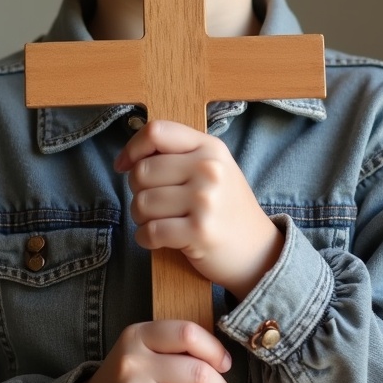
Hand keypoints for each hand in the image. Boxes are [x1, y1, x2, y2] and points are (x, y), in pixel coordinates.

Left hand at [115, 120, 283, 299]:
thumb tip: (127, 158)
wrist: (258, 251)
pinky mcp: (199, 232)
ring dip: (141, 218)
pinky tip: (157, 240)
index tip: (124, 165)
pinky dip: (146, 239)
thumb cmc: (226, 208)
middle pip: (142, 171)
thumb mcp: (213, 168)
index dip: (132, 148)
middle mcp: (209, 169)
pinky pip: (150, 232)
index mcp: (210, 147)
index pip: (156, 131)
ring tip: (159, 222)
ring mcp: (205, 200)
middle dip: (137, 191)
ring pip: (141, 203)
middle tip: (154, 203)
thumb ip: (178, 154)